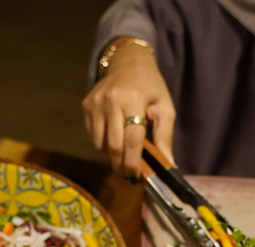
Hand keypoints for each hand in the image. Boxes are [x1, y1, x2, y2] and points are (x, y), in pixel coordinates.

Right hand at [82, 38, 175, 177]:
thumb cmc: (150, 87)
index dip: (134, 162)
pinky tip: (113, 143)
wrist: (128, 62)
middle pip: (113, 145)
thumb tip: (168, 165)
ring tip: (122, 158)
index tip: (136, 177)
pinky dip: (102, 145)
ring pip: (99, 144)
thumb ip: (165, 137)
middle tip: (128, 175)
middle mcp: (111, 101)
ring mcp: (95, 103)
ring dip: (110, 157)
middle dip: (121, 164)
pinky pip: (92, 135)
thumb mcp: (165, 108)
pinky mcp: (86, 105)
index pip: (132, 140)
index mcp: (133, 101)